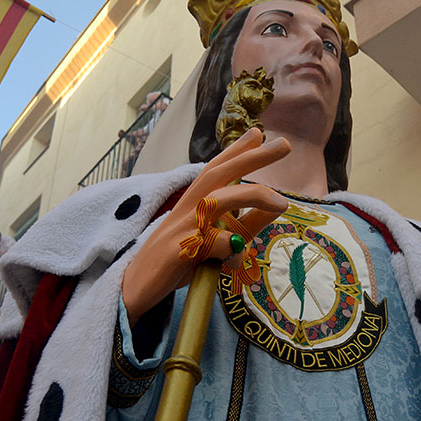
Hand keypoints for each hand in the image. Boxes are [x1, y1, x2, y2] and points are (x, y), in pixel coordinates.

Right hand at [122, 128, 290, 324]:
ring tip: (282, 203)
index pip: (215, 169)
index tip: (259, 133)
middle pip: (219, 174)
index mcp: (192, 203)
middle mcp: (186, 208)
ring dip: (251, 196)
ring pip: (217, 201)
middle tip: (283, 145)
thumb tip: (276, 206)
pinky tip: (235, 262)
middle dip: (252, 157)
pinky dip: (231, 251)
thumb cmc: (177, 261)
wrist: (136, 288)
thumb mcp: (215, 240)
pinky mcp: (177, 250)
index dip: (236, 150)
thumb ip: (246, 225)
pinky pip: (212, 243)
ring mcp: (181, 228)